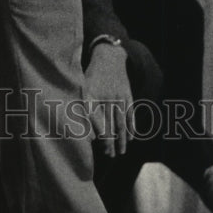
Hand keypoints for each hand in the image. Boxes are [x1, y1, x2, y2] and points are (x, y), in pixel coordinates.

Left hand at [84, 42, 132, 156]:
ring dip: (121, 138)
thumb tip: (85, 131)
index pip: (95, 121)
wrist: (109, 57)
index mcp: (91, 95)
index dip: (99, 135)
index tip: (100, 148)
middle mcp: (106, 96)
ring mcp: (118, 96)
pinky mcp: (128, 94)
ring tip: (121, 152)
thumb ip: (81, 108)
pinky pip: (130, 113)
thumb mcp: (82, 88)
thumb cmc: (92, 76)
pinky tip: (130, 137)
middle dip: (110, 142)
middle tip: (110, 155)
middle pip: (109, 124)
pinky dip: (131, 126)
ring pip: (121, 121)